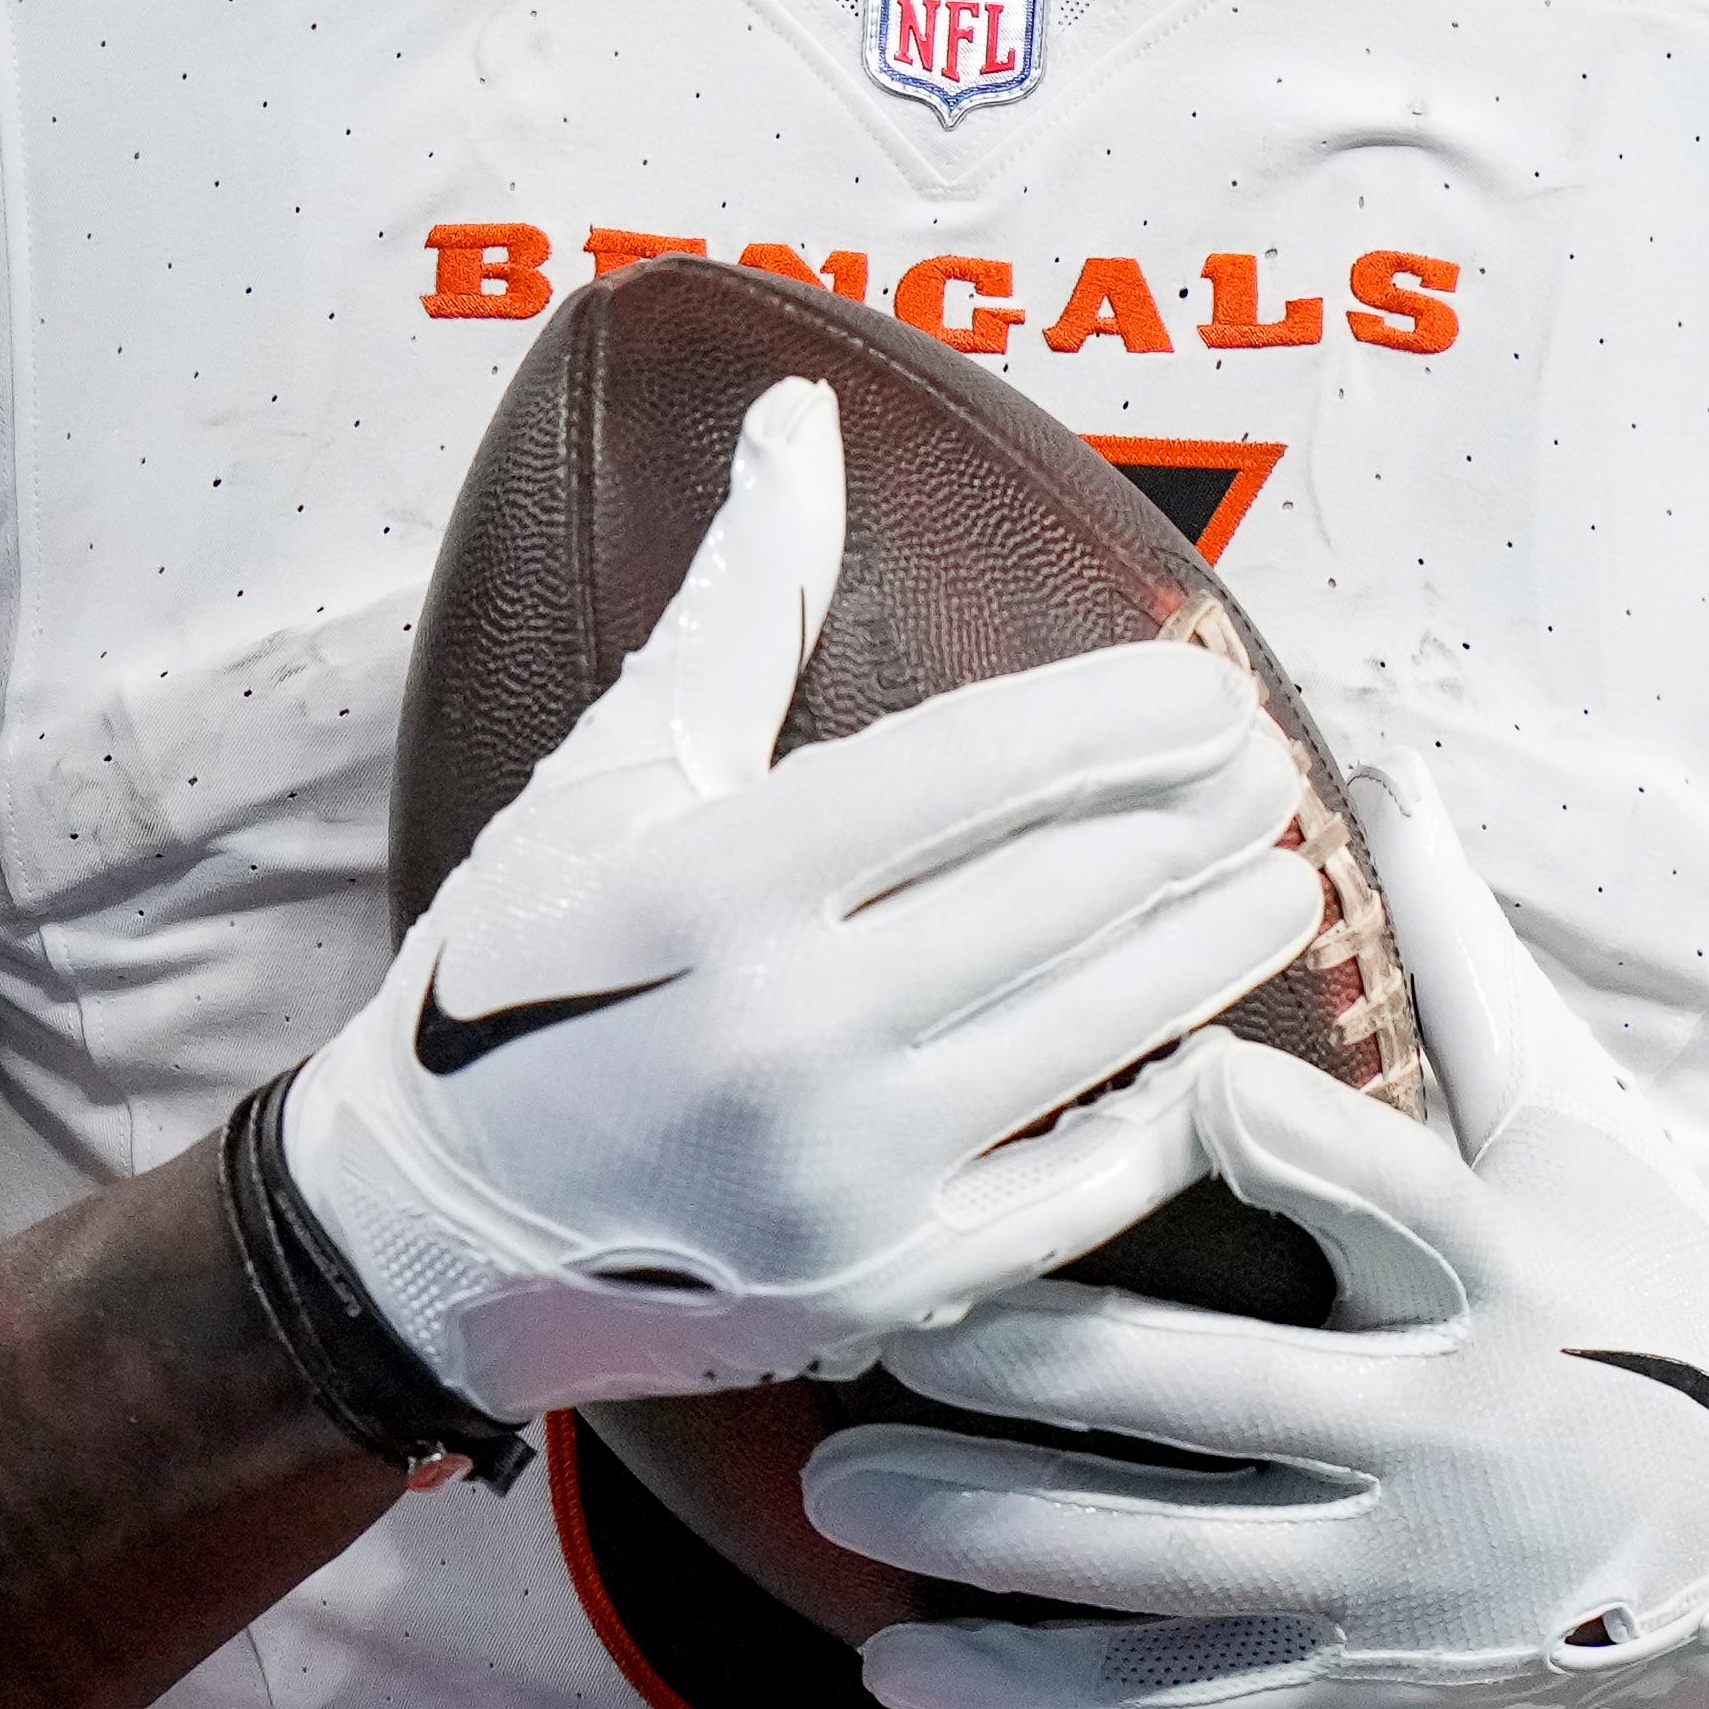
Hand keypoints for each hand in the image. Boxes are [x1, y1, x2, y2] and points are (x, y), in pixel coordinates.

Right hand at [274, 377, 1327, 1415]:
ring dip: (1216, 944)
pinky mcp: (878, 1292)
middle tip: (1270, 773)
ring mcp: (840, 1179)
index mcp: (713, 886)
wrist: (426, 1230)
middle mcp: (782, 1033)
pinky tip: (1218, 1042)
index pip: (979, 766)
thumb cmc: (523, 969)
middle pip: (1066, 891)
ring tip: (1282, 878)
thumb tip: (804, 416)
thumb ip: (743, 597)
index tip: (1210, 689)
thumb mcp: (613, 772)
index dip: (1126, 718)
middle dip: (1199, 818)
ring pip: (1099, 1030)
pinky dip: (1167, 1111)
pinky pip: (1078, 1188)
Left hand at [803, 743, 1708, 1708]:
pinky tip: (900, 1654)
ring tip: (835, 1480)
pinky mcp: (1360, 1676)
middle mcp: (1451, 1428)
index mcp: (1505, 1270)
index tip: (1133, 1083)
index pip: (1364, 1179)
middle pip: (1211, 1390)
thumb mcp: (1579, 1128)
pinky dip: (1031, 1686)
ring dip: (985, 1525)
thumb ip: (1462, 961)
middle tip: (883, 1317)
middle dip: (1028, 1363)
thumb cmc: (1655, 1298)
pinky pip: (1174, 1692)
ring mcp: (1400, 1575)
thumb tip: (1378, 762)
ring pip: (1160, 1557)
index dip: (1248, 1129)